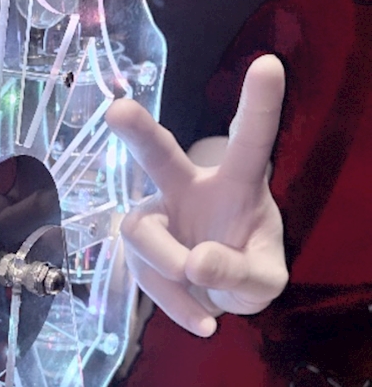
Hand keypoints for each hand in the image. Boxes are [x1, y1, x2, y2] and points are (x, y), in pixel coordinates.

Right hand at [105, 54, 288, 336]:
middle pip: (161, 155)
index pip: (250, 141)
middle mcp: (189, 187)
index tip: (269, 64)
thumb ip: (240, 274)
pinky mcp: (135, 244)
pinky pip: (140, 270)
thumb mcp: (264, 282)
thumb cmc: (246, 270)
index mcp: (237, 184)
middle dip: (139, 132)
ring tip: (206, 303)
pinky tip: (202, 321)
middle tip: (117, 111)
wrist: (214, 295)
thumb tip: (193, 261)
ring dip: (168, 267)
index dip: (259, 105)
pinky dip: (172, 302)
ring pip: (142, 232)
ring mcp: (155, 214)